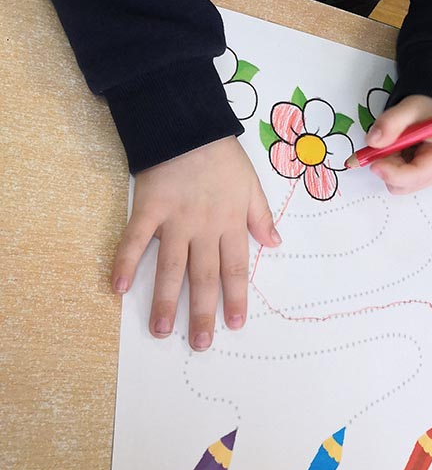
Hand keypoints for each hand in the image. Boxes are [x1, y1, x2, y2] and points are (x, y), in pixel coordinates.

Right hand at [111, 136, 280, 349]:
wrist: (189, 125)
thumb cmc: (222, 156)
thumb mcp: (252, 183)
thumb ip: (261, 216)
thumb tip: (274, 244)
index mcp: (231, 222)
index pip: (235, 268)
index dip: (235, 298)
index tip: (234, 325)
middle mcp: (204, 227)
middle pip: (204, 276)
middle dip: (203, 312)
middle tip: (200, 344)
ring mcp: (175, 219)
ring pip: (171, 267)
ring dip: (166, 300)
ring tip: (162, 330)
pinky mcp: (149, 208)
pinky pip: (134, 239)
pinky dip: (125, 262)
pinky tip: (118, 288)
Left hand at [363, 95, 431, 193]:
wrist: (431, 113)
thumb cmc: (426, 111)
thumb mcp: (408, 109)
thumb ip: (389, 123)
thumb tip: (372, 141)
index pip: (416, 176)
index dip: (392, 173)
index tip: (374, 163)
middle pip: (404, 185)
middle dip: (388, 166)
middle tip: (387, 143)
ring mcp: (430, 177)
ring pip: (397, 185)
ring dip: (389, 166)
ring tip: (396, 144)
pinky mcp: (420, 180)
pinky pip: (397, 182)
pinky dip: (391, 167)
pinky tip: (398, 152)